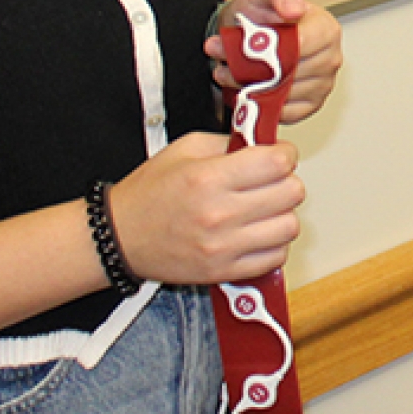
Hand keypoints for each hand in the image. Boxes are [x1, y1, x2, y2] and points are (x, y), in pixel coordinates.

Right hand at [107, 132, 303, 284]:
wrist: (121, 237)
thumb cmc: (149, 193)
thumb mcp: (185, 149)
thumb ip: (229, 142)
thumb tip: (265, 143)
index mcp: (209, 178)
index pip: (277, 163)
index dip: (285, 154)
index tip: (279, 156)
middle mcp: (219, 214)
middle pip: (291, 193)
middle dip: (287, 181)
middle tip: (272, 181)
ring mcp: (223, 247)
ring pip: (289, 227)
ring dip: (283, 214)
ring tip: (266, 208)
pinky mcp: (223, 271)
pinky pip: (275, 258)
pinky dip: (274, 244)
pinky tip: (258, 233)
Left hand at [207, 0, 343, 126]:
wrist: (250, 33)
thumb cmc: (260, 14)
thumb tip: (293, 6)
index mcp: (326, 28)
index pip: (301, 46)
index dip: (269, 49)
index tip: (244, 46)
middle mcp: (330, 57)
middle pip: (290, 73)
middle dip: (252, 69)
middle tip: (226, 60)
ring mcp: (323, 84)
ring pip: (283, 95)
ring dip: (250, 87)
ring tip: (231, 72)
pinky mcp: (310, 105)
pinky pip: (285, 113)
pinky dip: (262, 104)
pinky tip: (249, 87)